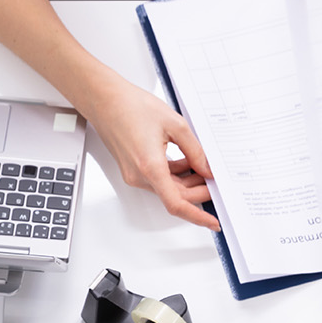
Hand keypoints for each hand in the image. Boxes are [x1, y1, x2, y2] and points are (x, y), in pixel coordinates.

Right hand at [80, 75, 218, 230]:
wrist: (105, 100)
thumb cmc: (131, 106)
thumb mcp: (175, 124)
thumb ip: (196, 151)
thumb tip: (207, 169)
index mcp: (150, 166)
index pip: (176, 204)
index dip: (197, 216)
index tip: (212, 222)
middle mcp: (139, 176)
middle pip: (175, 197)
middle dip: (198, 193)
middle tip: (216, 183)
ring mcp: (134, 175)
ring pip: (168, 189)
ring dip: (187, 183)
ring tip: (204, 169)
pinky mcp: (133, 170)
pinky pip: (158, 180)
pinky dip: (175, 176)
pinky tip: (187, 163)